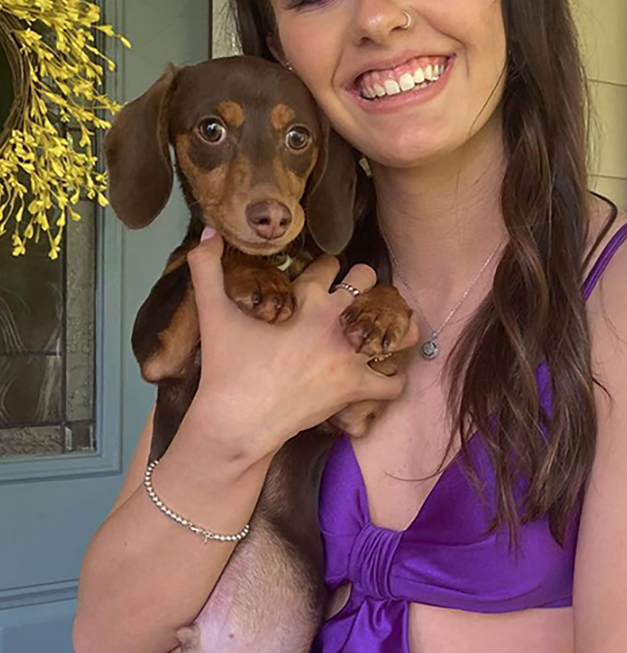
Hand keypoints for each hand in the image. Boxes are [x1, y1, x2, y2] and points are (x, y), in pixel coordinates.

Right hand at [186, 231, 414, 461]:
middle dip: (363, 286)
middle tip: (354, 299)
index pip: (331, 264)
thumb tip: (208, 230)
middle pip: (367, 283)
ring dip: (394, 326)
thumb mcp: (212, 313)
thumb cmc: (226, 369)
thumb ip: (206, 268)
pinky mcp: (355, 389)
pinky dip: (394, 378)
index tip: (324, 276)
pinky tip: (385, 374)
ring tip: (385, 328)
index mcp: (306, 300)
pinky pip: (393, 383)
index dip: (328, 267)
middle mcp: (335, 324)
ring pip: (395, 330)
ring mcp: (349, 357)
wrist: (237, 422)